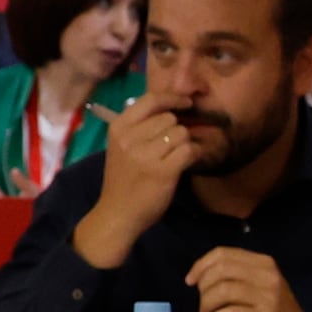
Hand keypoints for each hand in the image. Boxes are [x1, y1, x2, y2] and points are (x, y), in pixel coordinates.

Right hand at [76, 92, 202, 256]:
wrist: (118, 213)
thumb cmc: (123, 178)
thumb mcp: (122, 146)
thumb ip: (141, 126)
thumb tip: (173, 108)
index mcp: (119, 128)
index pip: (150, 99)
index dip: (172, 98)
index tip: (186, 102)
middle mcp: (130, 138)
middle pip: (170, 118)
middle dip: (177, 130)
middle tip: (171, 146)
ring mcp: (146, 155)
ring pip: (182, 133)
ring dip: (184, 144)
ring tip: (174, 157)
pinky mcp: (163, 171)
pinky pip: (189, 150)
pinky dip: (193, 155)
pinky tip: (185, 163)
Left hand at [186, 246, 311, 311]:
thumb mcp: (261, 285)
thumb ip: (237, 275)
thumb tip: (201, 274)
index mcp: (264, 263)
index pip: (223, 254)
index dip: (201, 266)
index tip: (191, 281)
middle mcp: (267, 275)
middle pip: (221, 270)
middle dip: (204, 287)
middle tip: (204, 303)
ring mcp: (268, 296)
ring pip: (223, 291)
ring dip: (207, 304)